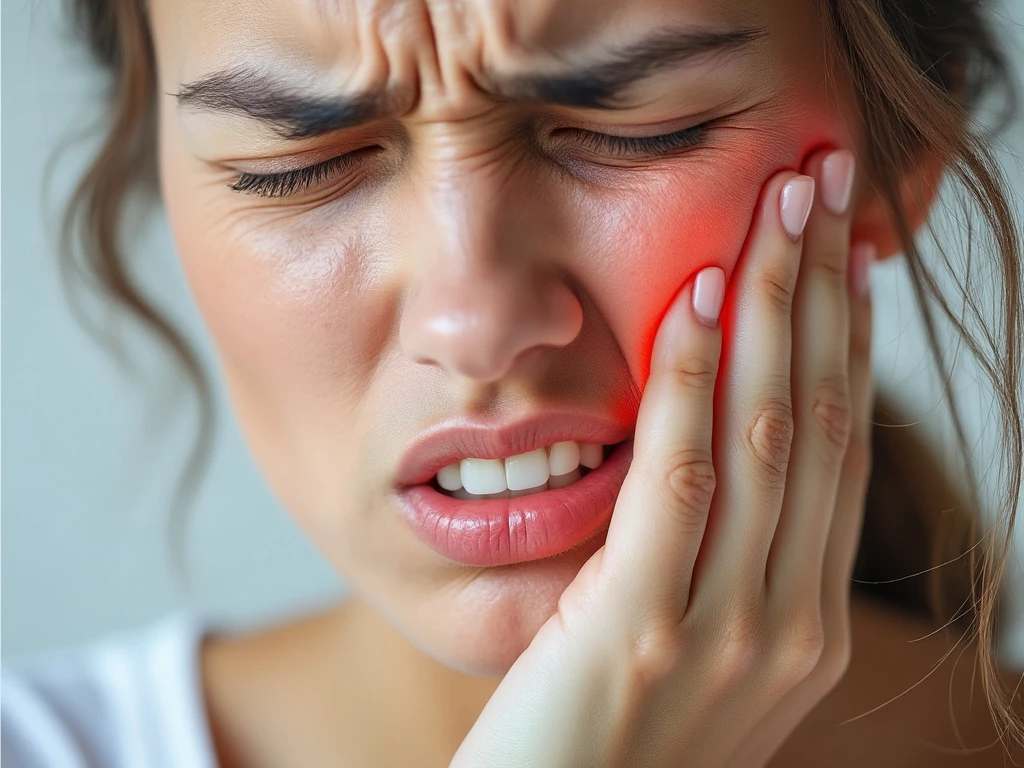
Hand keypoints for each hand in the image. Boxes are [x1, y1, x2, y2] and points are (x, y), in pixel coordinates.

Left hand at [449, 148, 873, 767]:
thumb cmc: (603, 745)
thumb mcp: (686, 658)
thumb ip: (713, 572)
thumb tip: (710, 457)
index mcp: (805, 632)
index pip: (841, 455)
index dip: (848, 343)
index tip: (843, 255)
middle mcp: (790, 631)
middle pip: (822, 423)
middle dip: (827, 293)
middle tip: (826, 187)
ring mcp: (729, 636)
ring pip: (771, 436)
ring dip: (778, 306)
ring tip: (782, 207)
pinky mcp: (643, 633)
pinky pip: (681, 478)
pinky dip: (691, 377)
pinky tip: (697, 296)